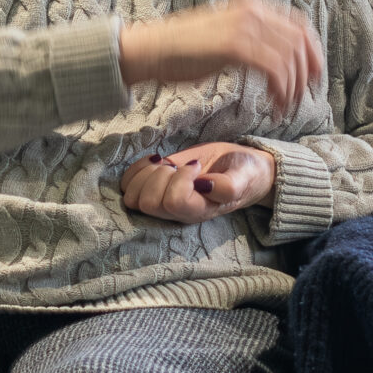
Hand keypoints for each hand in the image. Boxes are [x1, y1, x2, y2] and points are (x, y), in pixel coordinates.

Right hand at [117, 0, 324, 113]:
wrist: (152, 49)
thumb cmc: (184, 49)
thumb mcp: (225, 34)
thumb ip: (252, 38)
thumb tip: (278, 56)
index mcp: (253, 6)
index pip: (300, 25)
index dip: (313, 52)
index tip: (313, 76)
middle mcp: (253, 11)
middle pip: (301, 41)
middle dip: (307, 74)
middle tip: (302, 97)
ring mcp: (245, 26)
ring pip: (290, 58)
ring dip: (293, 88)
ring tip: (283, 107)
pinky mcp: (235, 46)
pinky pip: (275, 70)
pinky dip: (281, 91)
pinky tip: (273, 105)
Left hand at [121, 142, 276, 223]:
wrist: (240, 168)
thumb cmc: (244, 173)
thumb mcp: (244, 177)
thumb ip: (228, 186)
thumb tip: (203, 186)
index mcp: (199, 211)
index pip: (174, 203)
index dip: (181, 180)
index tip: (196, 166)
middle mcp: (177, 212)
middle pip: (148, 203)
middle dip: (160, 176)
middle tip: (179, 167)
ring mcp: (162, 201)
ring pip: (133, 198)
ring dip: (146, 174)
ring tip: (167, 164)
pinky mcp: (153, 187)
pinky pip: (128, 185)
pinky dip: (137, 168)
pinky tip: (156, 160)